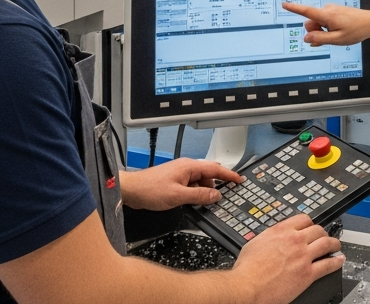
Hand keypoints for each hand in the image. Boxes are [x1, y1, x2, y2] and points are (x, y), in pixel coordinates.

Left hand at [118, 158, 241, 210]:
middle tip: (223, 197)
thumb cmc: (150, 190)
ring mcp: (179, 173)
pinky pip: (190, 184)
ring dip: (203, 190)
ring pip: (199, 181)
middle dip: (216, 185)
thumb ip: (199, 195)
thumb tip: (216, 195)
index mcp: (190, 166)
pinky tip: (191, 201)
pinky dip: (194, 192)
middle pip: (208, 174)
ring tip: (202, 203)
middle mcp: (186, 167)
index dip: (230, 175)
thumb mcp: (179, 196)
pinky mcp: (174, 180)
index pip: (216, 168)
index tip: (240, 180)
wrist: (130, 190)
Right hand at [231, 214, 343, 303]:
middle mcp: (294, 241)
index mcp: (280, 231)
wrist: (247, 287)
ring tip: (336, 245)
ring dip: (334, 244)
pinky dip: (337, 262)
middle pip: (317, 230)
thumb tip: (273, 238)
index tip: (312, 227)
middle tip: (325, 236)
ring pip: (327, 244)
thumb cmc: (246, 270)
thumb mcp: (255, 243)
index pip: (303, 219)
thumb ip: (269, 238)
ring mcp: (303, 256)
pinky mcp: (308, 273)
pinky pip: (328, 265)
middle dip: (323, 233)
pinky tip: (339, 260)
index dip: (310, 223)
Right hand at [283, 2, 369, 44]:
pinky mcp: (334, 11)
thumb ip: (320, 39)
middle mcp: (328, 10)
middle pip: (310, 22)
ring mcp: (331, 10)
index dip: (294, 8)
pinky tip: (337, 31)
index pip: (306, 12)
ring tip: (336, 34)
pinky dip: (327, 28)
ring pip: (317, 23)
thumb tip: (306, 38)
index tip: (284, 4)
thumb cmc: (356, 31)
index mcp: (327, 16)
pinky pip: (324, 21)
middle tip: (329, 37)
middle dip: (315, 31)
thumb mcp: (338, 39)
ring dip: (322, 31)